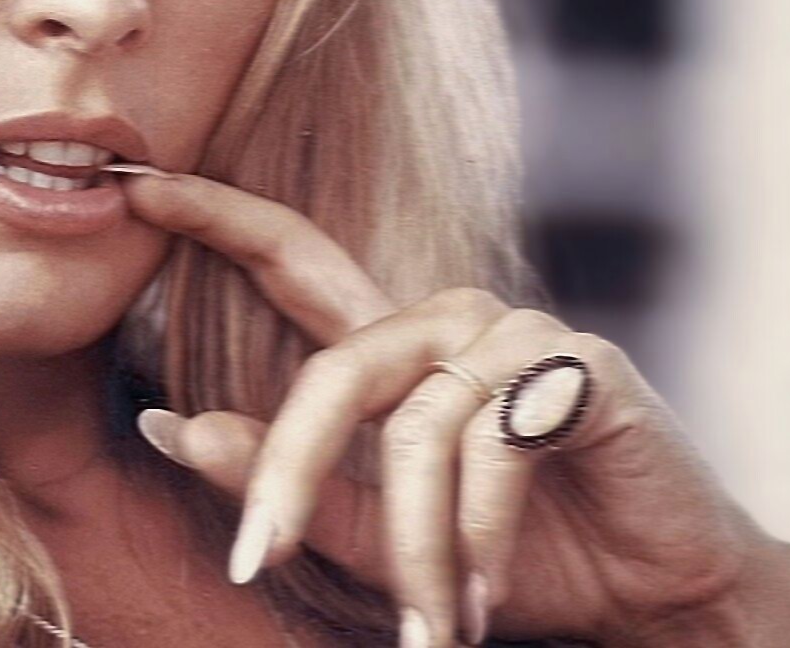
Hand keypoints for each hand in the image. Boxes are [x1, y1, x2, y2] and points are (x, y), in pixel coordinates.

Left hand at [112, 168, 789, 646]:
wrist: (650, 590)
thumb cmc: (507, 552)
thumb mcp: (379, 532)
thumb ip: (285, 479)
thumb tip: (168, 427)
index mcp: (391, 345)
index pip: (291, 259)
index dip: (216, 217)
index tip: (139, 185)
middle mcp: (446, 319)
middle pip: (334, 371)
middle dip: (289, 474)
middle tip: (258, 562)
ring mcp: (513, 333)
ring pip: (414, 432)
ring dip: (413, 550)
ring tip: (428, 627)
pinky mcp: (579, 366)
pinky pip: (492, 444)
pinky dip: (476, 535)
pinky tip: (482, 592)